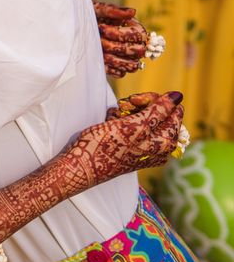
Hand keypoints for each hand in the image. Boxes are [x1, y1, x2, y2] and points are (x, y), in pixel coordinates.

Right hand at [69, 90, 183, 185]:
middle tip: (122, 106)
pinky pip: (133, 125)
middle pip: (159, 113)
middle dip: (139, 104)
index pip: (173, 109)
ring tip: (113, 115)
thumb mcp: (134, 125)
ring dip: (128, 110)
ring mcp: (145, 146)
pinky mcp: (131, 146)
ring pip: (143, 117)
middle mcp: (159, 146)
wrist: (82, 165)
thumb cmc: (107, 146)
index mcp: (166, 142)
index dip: (154, 100)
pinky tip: (111, 121)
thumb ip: (159, 110)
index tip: (135, 100)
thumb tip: (179, 96)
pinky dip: (122, 118)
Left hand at [93, 0, 147, 77]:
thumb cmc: (89, 16)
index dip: (122, 34)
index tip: (102, 29)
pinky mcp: (116, 67)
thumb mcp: (97, 10)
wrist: (75, 26)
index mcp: (133, 28)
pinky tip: (100, 59)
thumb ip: (113, 10)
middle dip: (118, 47)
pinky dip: (111, 68)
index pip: (140, 35)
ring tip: (100, 51)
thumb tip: (133, 12)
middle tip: (100, 40)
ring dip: (116, 59)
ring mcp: (125, 56)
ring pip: (133, 66)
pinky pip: (120, 73)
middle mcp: (133, 43)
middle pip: (139, 51)